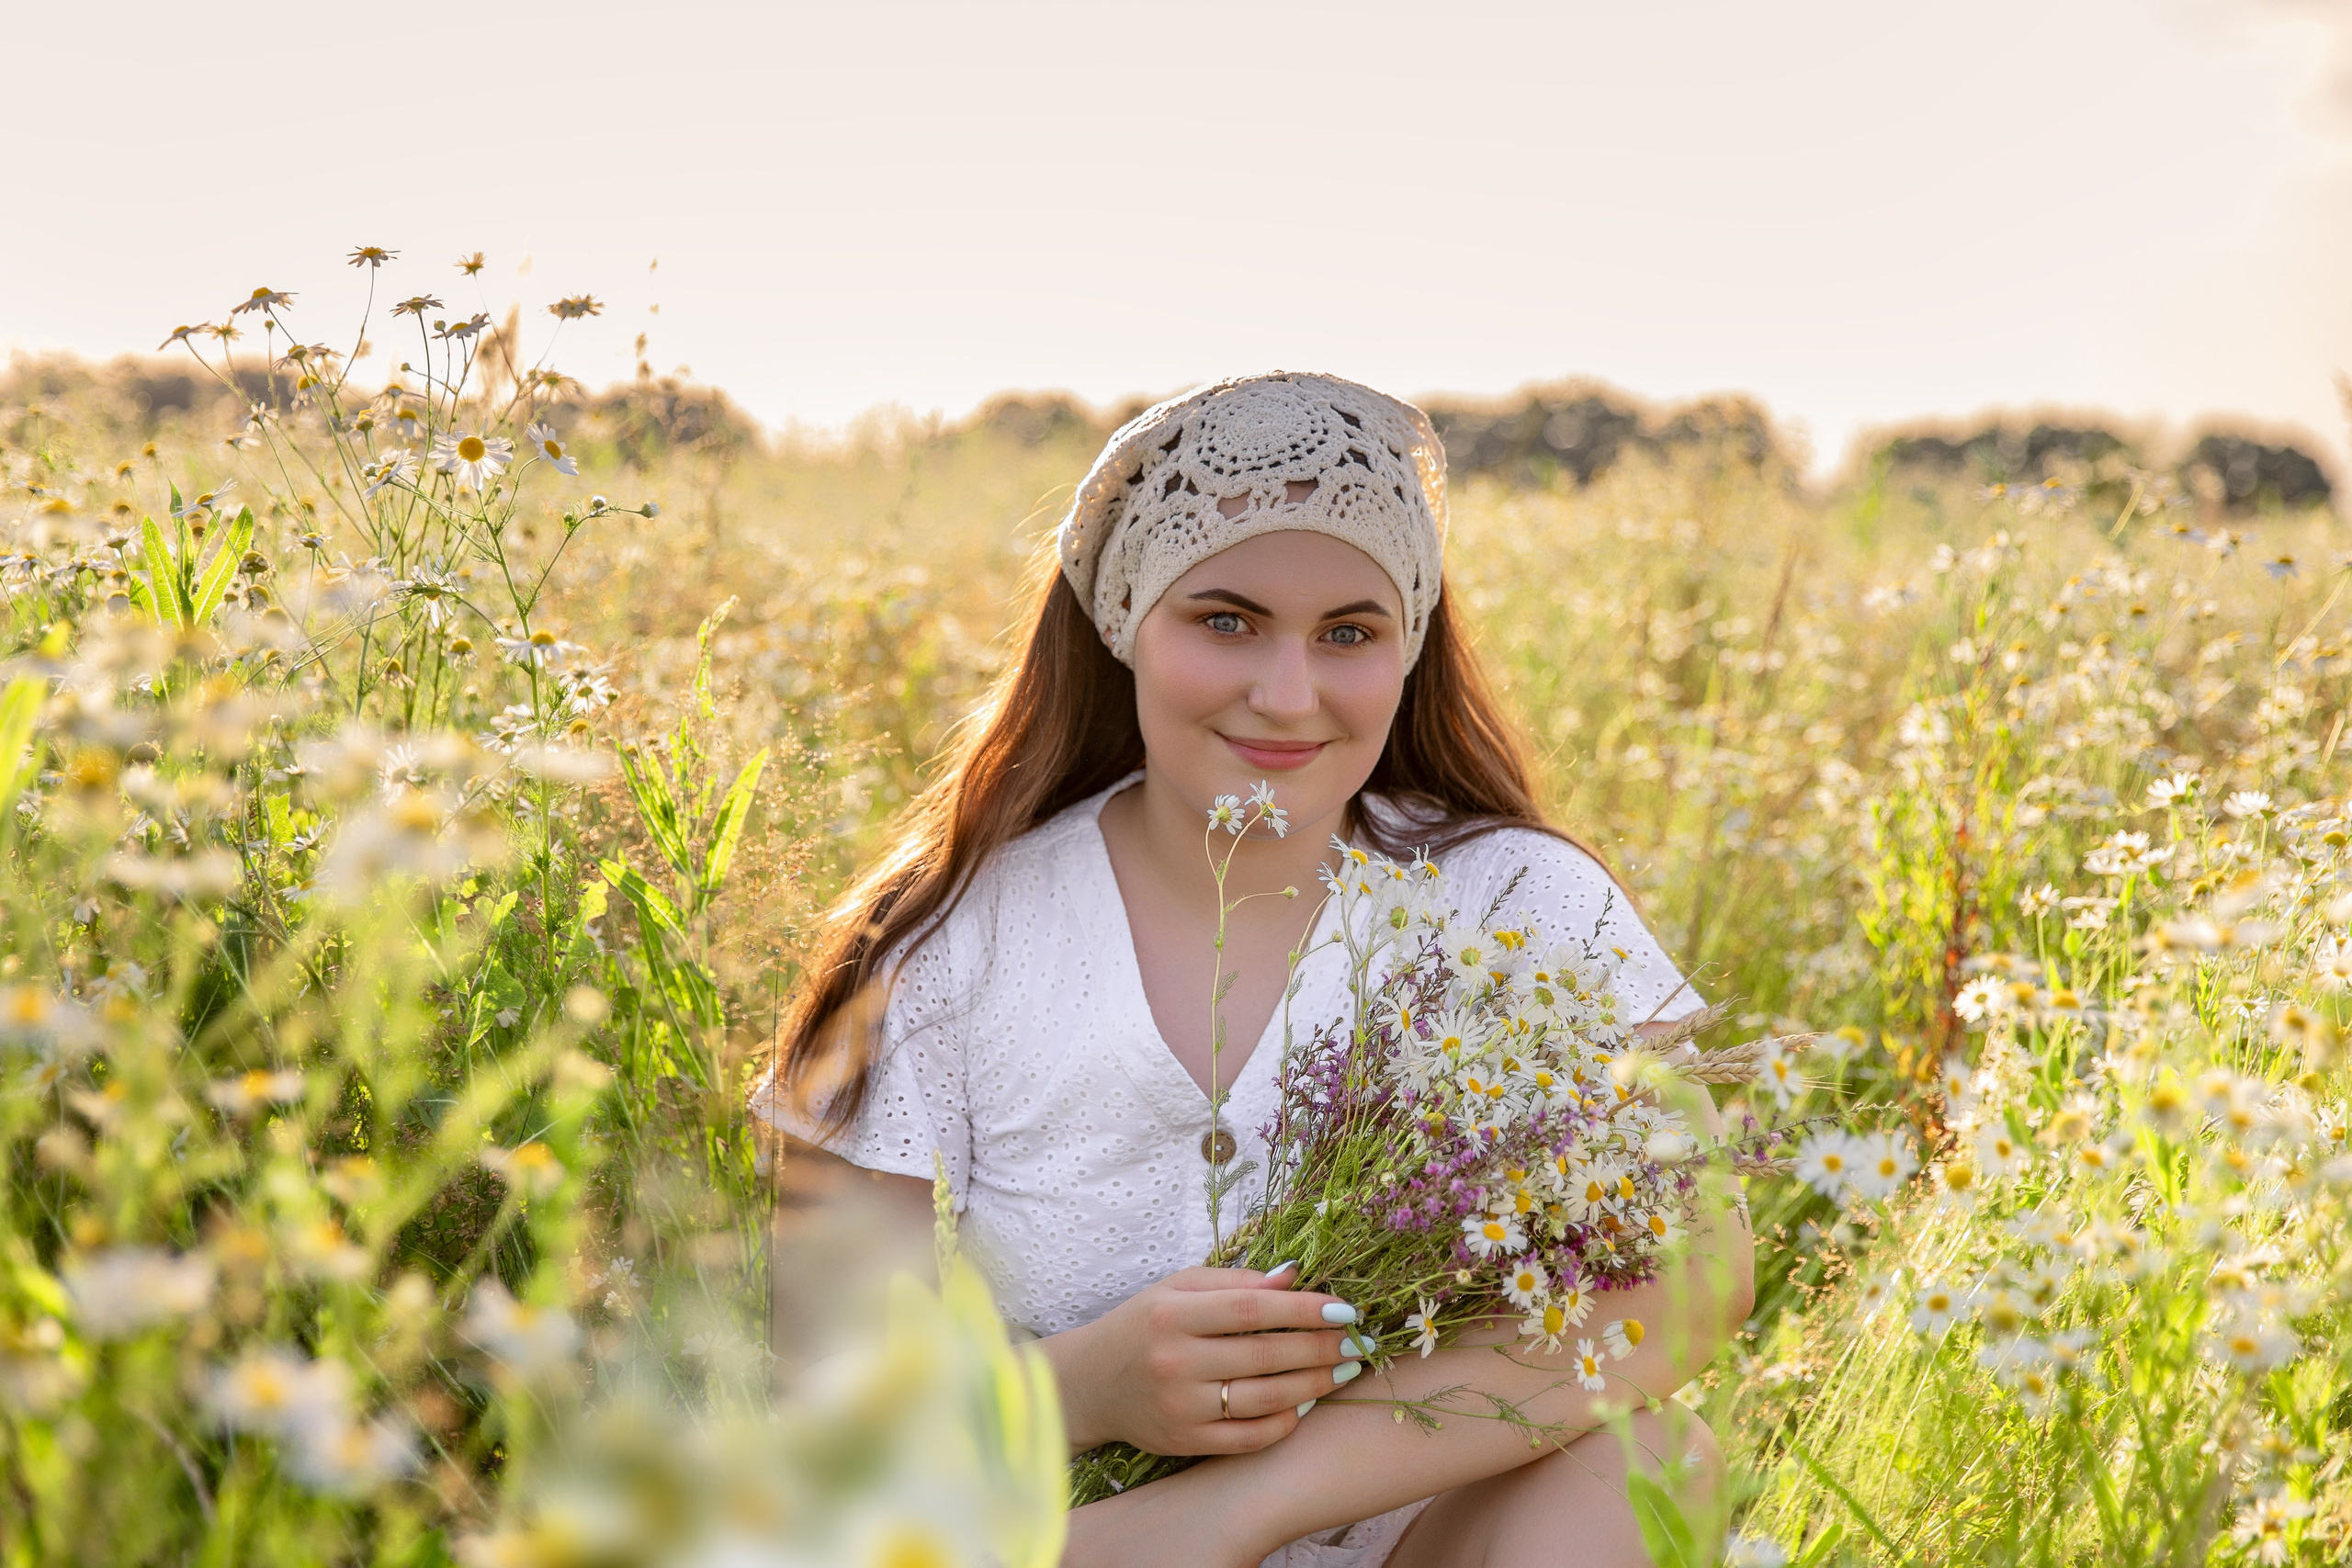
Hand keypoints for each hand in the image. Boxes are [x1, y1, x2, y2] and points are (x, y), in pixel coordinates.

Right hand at [1041, 1263, 1362, 1455]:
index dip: (1303, 1309)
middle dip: (1320, 1347)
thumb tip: (1293, 1276)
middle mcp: (1174, 1362)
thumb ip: (1234, 1281)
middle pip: (1265, 1355)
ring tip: (1343, 1370)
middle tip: (1356, 1341)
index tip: (1344, 1309)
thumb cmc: (1143, 1325)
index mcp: (1171, 1314)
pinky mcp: (1186, 1443)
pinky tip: (1308, 1403)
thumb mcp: (1177, 1288)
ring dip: (1314, 1384)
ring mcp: (1180, 1408)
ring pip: (1264, 1398)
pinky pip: (1249, 1437)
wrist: (1091, 1383)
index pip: (1251, 1309)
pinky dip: (1285, 1421)